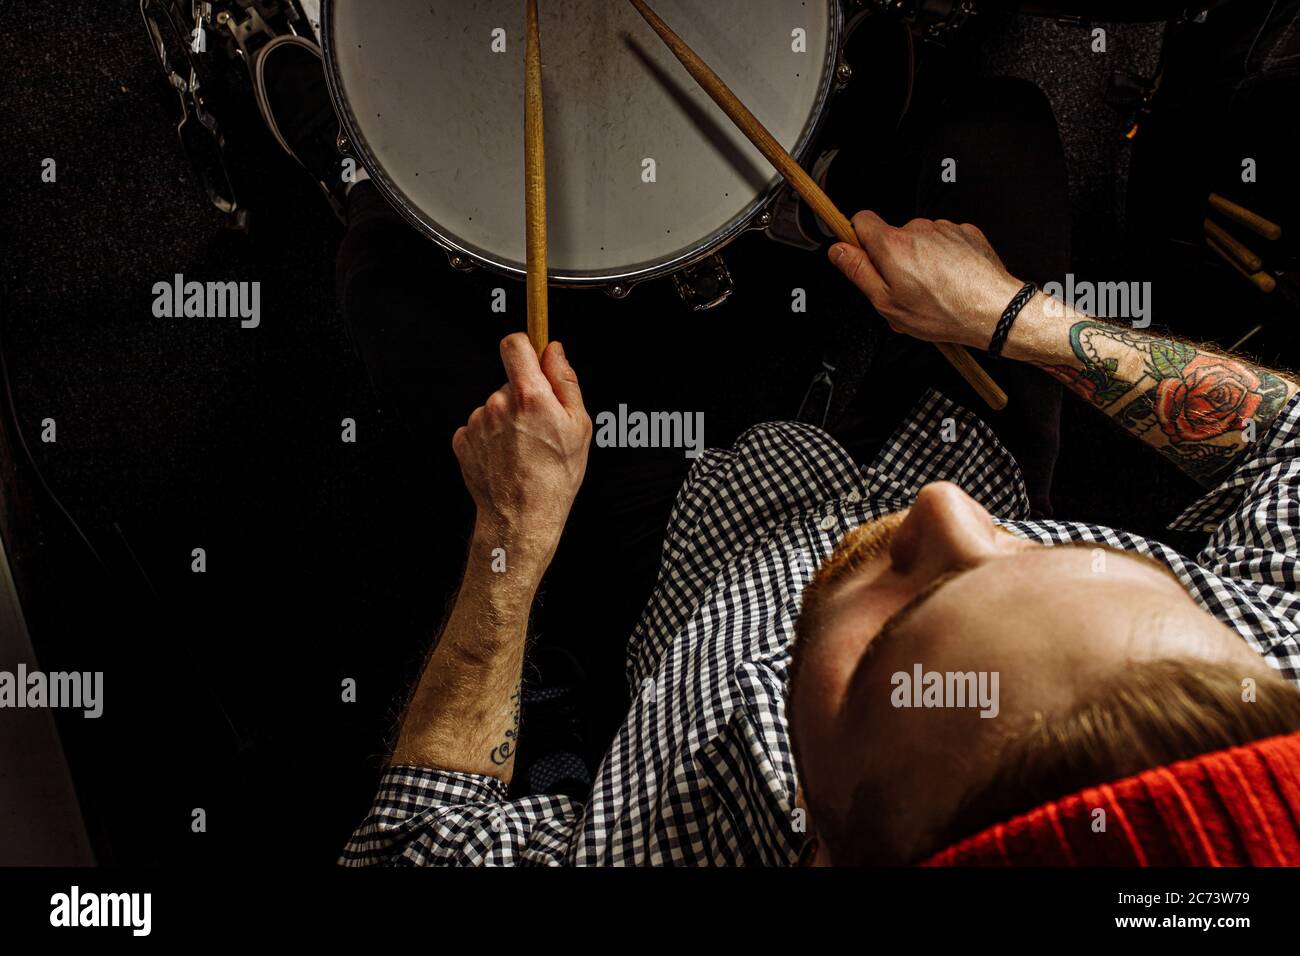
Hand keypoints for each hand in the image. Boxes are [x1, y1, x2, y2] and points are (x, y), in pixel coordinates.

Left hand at [453, 334, 591, 567]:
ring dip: (506, 420)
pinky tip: (506, 458)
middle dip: (523, 397)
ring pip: (494, 406)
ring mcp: (477, 423)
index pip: (515, 344)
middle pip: (509, 382)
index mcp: (529, 396)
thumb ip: (565, 381)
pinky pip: (479, 427)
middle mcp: (497, 405)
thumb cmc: (555, 477)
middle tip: (539, 428)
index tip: (531, 356)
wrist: (522, 518)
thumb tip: (555, 351)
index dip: (525, 346)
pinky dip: (491, 438)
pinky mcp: (463, 440)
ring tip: (523, 449)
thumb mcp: (578, 426)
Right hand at [828, 211, 1025, 349]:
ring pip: (919, 240)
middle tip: (905, 290)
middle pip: (892, 236)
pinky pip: (944, 241)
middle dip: (893, 259)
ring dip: (920, 260)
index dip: (857, 239)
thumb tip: (838, 251)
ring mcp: (944, 228)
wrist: (994, 310)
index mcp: (893, 245)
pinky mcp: (965, 232)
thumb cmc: (943, 312)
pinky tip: (950, 281)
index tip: (862, 256)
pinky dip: (943, 258)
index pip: (860, 220)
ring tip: (933, 290)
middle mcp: (917, 229)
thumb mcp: (887, 302)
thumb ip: (858, 272)